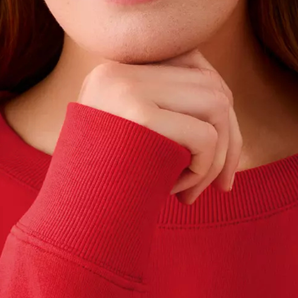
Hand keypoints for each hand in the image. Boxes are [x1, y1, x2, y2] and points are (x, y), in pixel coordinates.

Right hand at [76, 48, 242, 203]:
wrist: (68, 227)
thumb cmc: (107, 191)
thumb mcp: (134, 139)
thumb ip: (168, 111)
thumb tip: (226, 100)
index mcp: (114, 70)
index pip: (194, 70)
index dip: (220, 115)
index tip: (220, 160)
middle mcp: (117, 71)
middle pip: (212, 85)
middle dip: (229, 139)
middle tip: (222, 184)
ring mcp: (126, 89)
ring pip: (217, 106)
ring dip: (217, 157)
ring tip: (193, 191)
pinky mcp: (139, 117)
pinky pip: (205, 136)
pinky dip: (204, 169)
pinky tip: (177, 192)